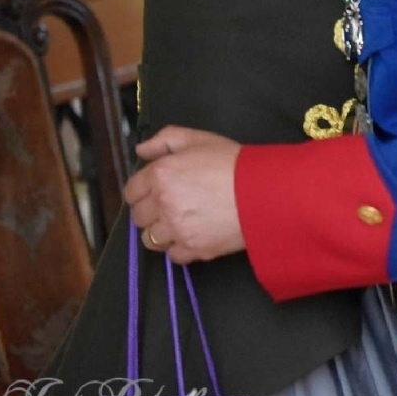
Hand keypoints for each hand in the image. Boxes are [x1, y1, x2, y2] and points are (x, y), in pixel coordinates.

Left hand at [124, 126, 243, 264]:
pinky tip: (194, 235)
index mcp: (161, 174)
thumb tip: (142, 150)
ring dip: (161, 232)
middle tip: (172, 204)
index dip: (142, 190)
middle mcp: (163, 203)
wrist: (265, 191)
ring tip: (182, 222)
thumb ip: (165, 139)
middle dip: (151, 211)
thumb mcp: (200, 139)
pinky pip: (172, 255)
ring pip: (150, 239)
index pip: (131, 191)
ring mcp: (176, 229)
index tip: (156, 190)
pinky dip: (180, 247)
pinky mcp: (192, 249)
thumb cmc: (235, 163)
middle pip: (138, 216)